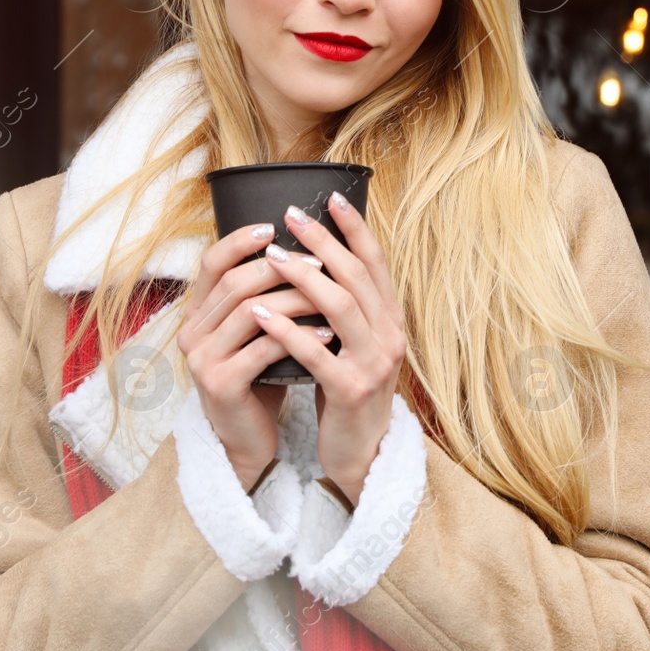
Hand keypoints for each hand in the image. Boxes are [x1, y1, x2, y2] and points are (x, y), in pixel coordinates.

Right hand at [176, 222, 325, 489]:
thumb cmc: (258, 378)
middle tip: (320, 262)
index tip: (276, 226)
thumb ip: (262, 297)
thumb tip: (301, 247)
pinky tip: (327, 334)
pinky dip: (299, 338)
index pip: (212, 262)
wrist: (247, 439)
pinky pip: (263, 350)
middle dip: (282, 268)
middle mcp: (192, 332)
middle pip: (236, 282)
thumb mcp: (255, 332)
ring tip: (332, 294)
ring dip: (296, 299)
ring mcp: (202, 359)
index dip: (241, 240)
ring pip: (251, 311)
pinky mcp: (221, 385)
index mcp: (198, 313)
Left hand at [255, 190, 407, 502]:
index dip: (355, 228)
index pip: (376, 264)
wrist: (362, 454)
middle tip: (291, 215)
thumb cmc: (348, 393)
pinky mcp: (350, 390)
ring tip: (272, 257)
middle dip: (323, 242)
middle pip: (356, 276)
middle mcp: (389, 336)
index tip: (331, 196)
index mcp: (390, 320)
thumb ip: (345, 309)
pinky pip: (315, 352)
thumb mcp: (355, 345)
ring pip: (339, 307)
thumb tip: (316, 261)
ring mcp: (373, 363)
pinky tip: (259, 312)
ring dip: (303, 277)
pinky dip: (286, 329)